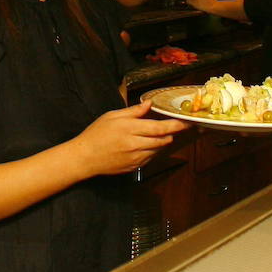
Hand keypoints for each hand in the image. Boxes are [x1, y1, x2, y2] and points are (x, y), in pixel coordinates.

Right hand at [69, 101, 185, 176]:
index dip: (175, 125)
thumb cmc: (96, 133)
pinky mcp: (134, 167)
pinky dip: (153, 150)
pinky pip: (150, 158)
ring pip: (158, 149)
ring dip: (162, 141)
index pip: (159, 128)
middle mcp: (135, 145)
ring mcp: (136, 158)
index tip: (186, 122)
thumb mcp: (112, 116)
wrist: (85, 157)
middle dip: (171, 133)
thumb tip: (149, 103)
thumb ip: (133, 111)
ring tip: (158, 134)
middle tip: (177, 126)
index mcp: (130, 129)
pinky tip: (146, 144)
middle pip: (162, 140)